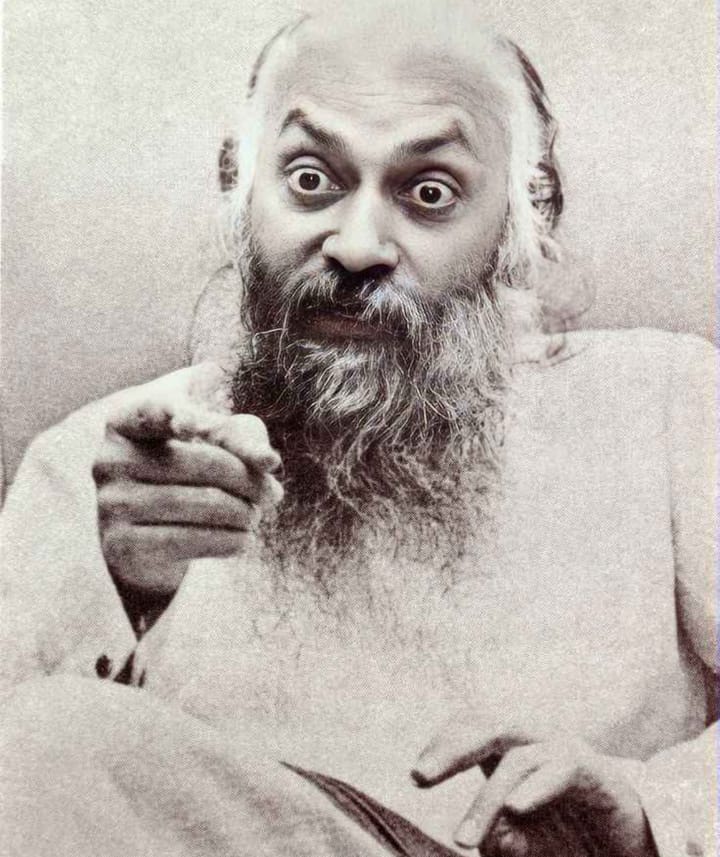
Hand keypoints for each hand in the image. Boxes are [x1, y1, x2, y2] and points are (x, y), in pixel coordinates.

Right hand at [93, 371, 282, 596]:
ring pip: (198, 503)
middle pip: (196, 461)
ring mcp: (111, 503)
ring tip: (257, 516)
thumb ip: (239, 437)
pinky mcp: (121, 544)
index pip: (157, 410)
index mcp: (126, 422)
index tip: (197, 428)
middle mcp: (109, 459)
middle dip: (246, 479)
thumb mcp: (212, 443)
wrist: (151, 542)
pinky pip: (188, 540)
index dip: (181, 416)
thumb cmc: (188, 477)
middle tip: (273, 494)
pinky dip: (228, 540)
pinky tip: (244, 540)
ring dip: (243, 513)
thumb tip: (267, 461)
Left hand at [411, 716, 655, 856]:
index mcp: (511, 745)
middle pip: (488, 724)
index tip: (417, 776)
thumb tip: (491, 838)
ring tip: (464, 840)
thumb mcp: (527, 844)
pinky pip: (561, 768)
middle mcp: (535, 739)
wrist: (627, 845)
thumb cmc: (569, 837)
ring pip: (517, 758)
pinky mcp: (594, 770)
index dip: (443, 744)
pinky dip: (536, 787)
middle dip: (451, 747)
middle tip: (420, 775)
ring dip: (487, 800)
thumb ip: (503, 840)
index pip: (470, 727)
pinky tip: (515, 806)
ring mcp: (564, 750)